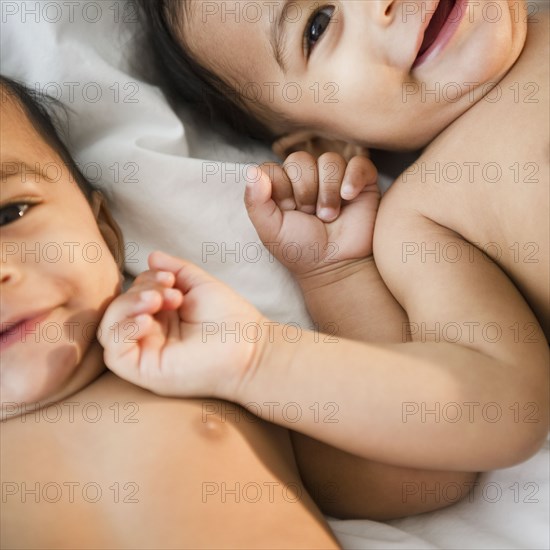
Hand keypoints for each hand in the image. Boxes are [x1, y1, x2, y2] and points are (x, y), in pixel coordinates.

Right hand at [98, 251, 264, 398]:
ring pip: (110, 328)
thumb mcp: (199, 286)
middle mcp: (150, 335)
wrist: (249, 347)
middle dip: (139, 292)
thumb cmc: (230, 319)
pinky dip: (123, 330)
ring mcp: (146, 353)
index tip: (170, 279)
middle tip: (171, 293)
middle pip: (119, 309)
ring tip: (158, 301)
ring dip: (128, 306)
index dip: (145, 281)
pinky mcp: (143, 371)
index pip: (133, 294)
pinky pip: (114, 352)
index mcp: (162, 317)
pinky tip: (146, 320)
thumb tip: (152, 255)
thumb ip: (175, 270)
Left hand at [245, 152, 379, 278]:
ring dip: (328, 191)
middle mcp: (307, 177)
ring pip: (329, 160)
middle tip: (310, 215)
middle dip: (304, 191)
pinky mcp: (362, 181)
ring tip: (329, 215)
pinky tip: (349, 197)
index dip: (280, 188)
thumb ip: (255, 202)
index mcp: (282, 186)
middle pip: (300, 160)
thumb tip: (251, 171)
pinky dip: (353, 178)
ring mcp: (334, 177)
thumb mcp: (270, 231)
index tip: (288, 211)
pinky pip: (358, 163)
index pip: (273, 167)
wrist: (336, 265)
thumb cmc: (301, 249)